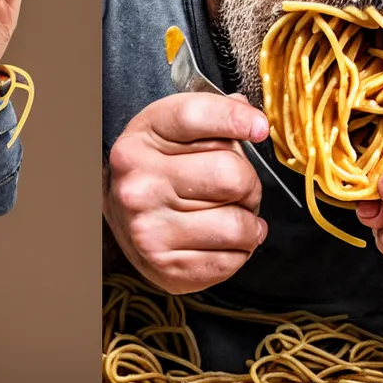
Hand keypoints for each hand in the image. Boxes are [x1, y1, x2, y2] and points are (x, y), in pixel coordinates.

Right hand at [104, 93, 267, 292]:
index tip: (259, 128)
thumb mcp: (171, 135)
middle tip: (243, 192)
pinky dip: (240, 252)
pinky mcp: (167, 266)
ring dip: (250, 225)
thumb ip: (210, 121)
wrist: (123, 222)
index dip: (235, 119)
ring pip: (238, 224)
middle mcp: (141, 184)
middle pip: (232, 175)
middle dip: (250, 185)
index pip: (196, 116)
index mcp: (143, 139)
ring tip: (236, 220)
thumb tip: (249, 116)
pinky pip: (232, 260)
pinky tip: (225, 243)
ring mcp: (151, 229)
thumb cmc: (159, 174)